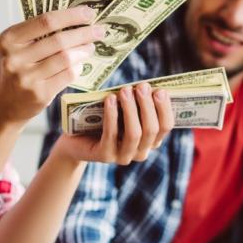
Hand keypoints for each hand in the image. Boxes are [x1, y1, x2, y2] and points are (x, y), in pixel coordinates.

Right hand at [0, 6, 103, 125]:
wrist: (3, 106)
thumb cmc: (15, 71)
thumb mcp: (16, 49)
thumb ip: (37, 35)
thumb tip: (76, 20)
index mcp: (9, 39)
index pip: (45, 21)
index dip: (71, 15)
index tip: (89, 12)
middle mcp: (15, 57)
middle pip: (59, 40)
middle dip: (84, 33)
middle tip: (99, 30)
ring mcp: (27, 77)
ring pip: (66, 58)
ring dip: (83, 50)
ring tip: (90, 47)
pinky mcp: (40, 94)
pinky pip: (68, 75)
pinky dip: (78, 67)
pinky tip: (80, 64)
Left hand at [49, 83, 174, 164]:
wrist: (76, 139)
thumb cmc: (104, 119)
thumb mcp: (123, 110)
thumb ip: (136, 103)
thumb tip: (146, 86)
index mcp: (151, 140)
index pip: (166, 126)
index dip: (165, 108)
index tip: (160, 90)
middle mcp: (141, 152)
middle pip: (152, 129)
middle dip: (148, 106)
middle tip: (142, 86)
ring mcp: (123, 157)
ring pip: (134, 133)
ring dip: (131, 109)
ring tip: (125, 90)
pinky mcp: (105, 156)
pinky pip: (111, 134)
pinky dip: (112, 115)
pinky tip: (110, 99)